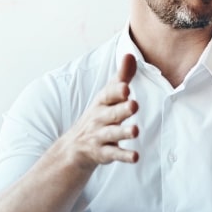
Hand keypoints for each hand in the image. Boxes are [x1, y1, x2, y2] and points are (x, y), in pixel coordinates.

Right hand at [60, 53, 139, 170]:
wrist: (76, 146)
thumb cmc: (99, 115)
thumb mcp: (108, 96)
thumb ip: (122, 77)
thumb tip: (130, 54)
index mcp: (102, 102)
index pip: (109, 95)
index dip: (117, 91)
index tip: (126, 87)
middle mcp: (100, 118)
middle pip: (112, 113)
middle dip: (122, 109)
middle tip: (134, 105)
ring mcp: (100, 136)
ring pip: (112, 133)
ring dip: (124, 132)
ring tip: (136, 131)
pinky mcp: (103, 152)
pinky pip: (114, 154)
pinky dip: (124, 156)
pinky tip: (135, 157)